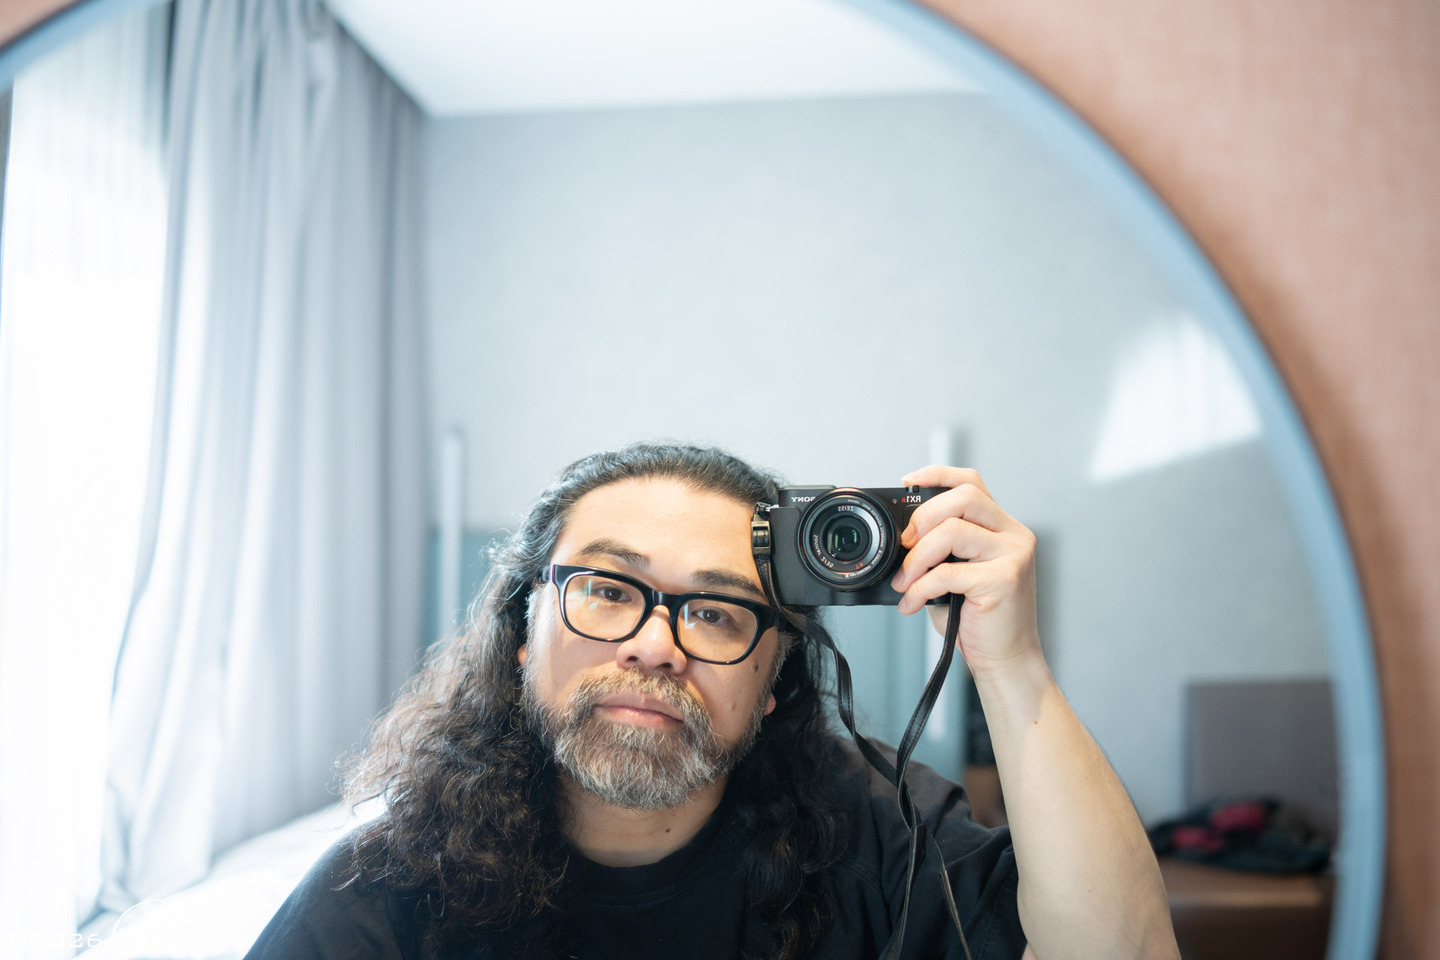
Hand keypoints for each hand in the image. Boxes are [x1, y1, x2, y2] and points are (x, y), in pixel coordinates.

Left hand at [888, 466, 1040, 674]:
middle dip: (923, 518)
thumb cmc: (978, 618)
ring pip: (952, 530)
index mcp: (1002, 527)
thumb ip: (940, 548)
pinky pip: (948, 572)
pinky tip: (911, 604)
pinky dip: (919, 588)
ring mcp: (1013, 556)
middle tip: (904, 546)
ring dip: (916, 557)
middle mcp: (1014, 535)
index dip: (937, 474)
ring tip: (904, 582)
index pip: (971, 482)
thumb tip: (900, 535)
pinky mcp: (1005, 581)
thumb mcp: (957, 573)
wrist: (1006, 660)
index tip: (907, 482)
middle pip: (963, 497)